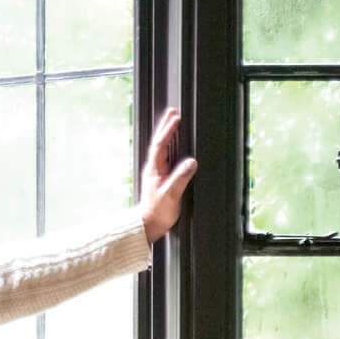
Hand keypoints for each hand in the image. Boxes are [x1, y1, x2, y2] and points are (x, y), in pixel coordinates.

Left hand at [139, 107, 197, 243]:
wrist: (148, 226)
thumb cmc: (157, 213)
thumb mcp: (170, 195)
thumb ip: (180, 178)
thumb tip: (191, 162)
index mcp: (154, 169)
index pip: (160, 145)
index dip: (168, 131)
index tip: (175, 118)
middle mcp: (154, 169)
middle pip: (159, 143)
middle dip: (165, 127)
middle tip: (172, 112)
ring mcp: (156, 173)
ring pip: (162, 149)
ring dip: (167, 135)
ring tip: (173, 122)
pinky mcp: (160, 179)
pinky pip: (166, 157)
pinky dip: (170, 147)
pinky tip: (175, 146)